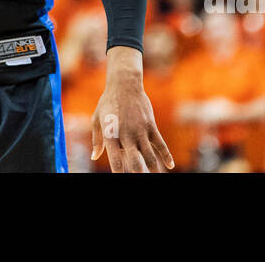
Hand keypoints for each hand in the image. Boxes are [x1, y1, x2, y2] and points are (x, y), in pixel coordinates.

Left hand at [91, 49, 173, 172]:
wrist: (124, 85)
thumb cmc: (107, 103)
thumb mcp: (97, 120)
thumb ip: (97, 140)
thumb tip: (94, 157)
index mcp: (111, 135)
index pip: (115, 160)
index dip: (118, 173)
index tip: (120, 178)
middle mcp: (126, 135)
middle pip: (135, 161)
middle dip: (138, 173)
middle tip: (140, 178)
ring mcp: (140, 131)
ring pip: (149, 155)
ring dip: (153, 168)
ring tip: (156, 176)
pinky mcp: (151, 126)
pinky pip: (160, 144)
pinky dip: (166, 156)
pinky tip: (170, 166)